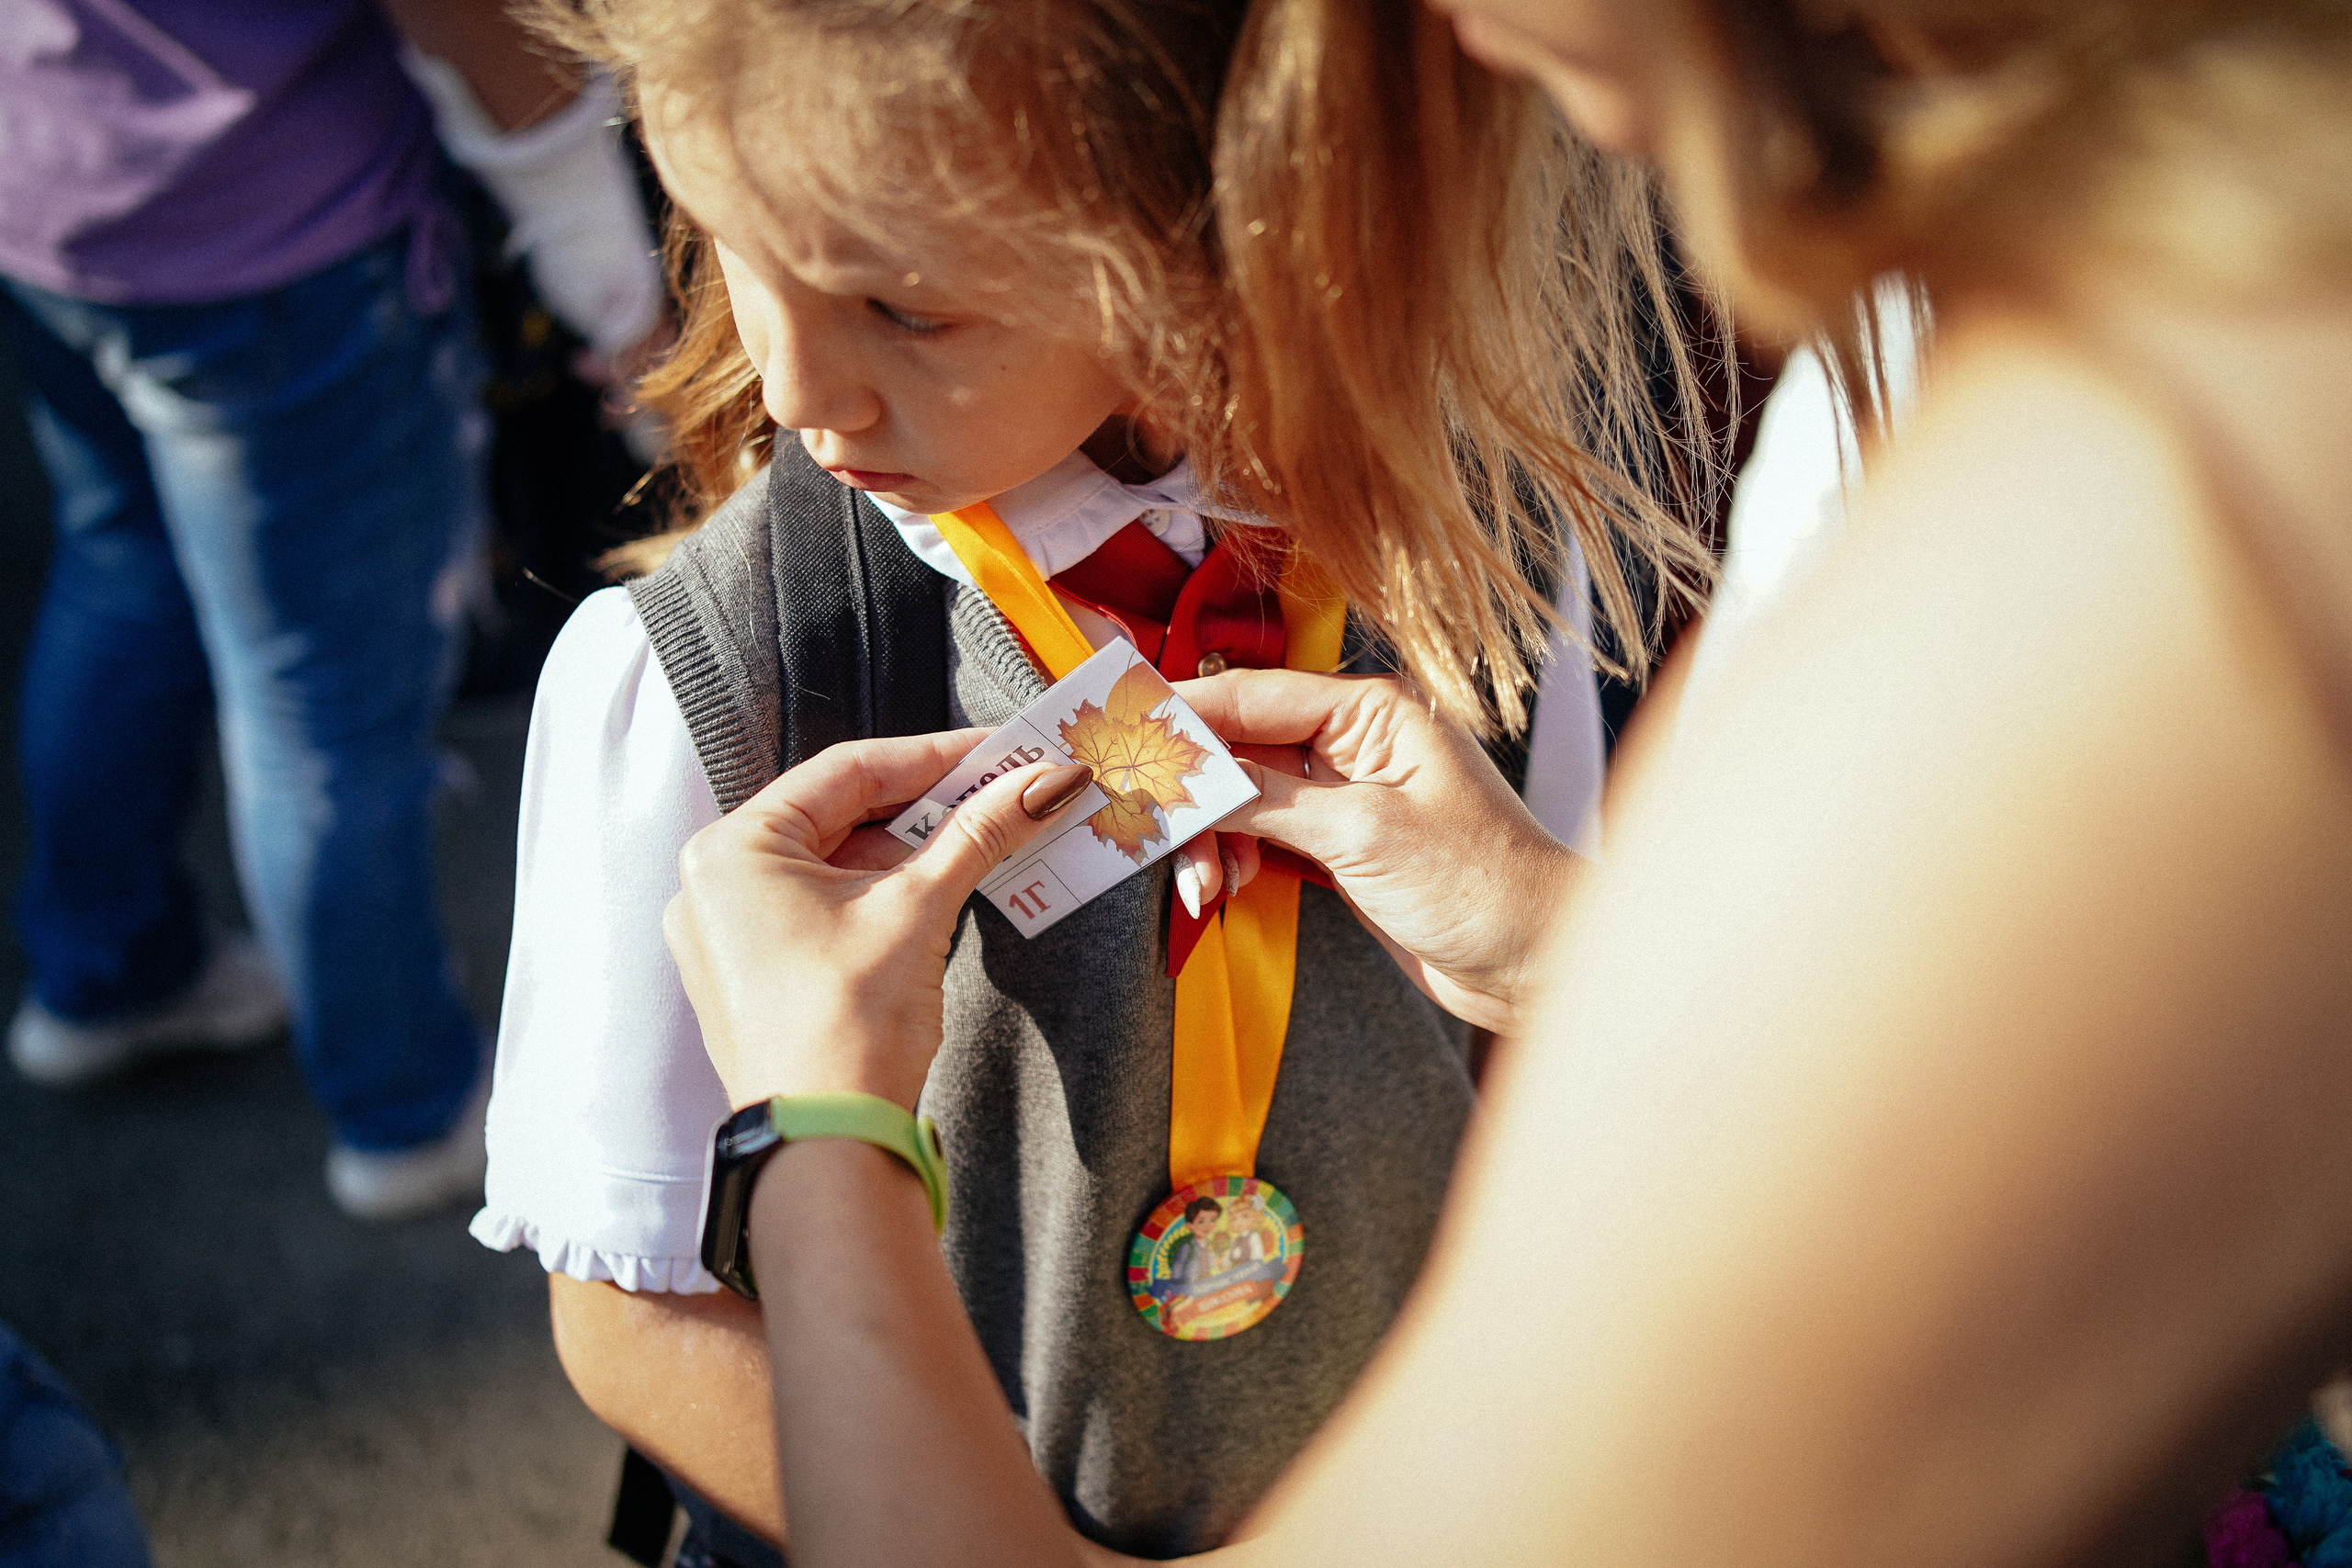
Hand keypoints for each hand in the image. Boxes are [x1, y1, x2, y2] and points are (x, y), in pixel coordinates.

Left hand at [664, 732, 1094, 1110]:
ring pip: (834, 861)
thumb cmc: (848, 1031)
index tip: (999, 750)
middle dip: (927, 803)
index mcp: (732, 850)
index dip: (935, 756)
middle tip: (1002, 788)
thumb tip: (1041, 783)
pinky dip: (881, 891)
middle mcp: (715, 883)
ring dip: (909, 849)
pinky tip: (941, 883)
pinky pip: (822, 905)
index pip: (848, 772)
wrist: (826, 1146)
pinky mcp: (756, 972)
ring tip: (985, 832)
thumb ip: (979, 834)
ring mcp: (730, 931)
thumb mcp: (920, 911)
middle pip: (839, 813)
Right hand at [1173, 669, 1579, 1032]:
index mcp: (1372, 713)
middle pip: (1240, 747)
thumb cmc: (1483, 886)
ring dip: (1212, 837)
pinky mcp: (1340, 847)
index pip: (1253, 696)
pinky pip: (1262, 837)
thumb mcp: (1364, 833)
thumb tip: (1192, 772)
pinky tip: (1228, 887)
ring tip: (1205, 883)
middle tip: (1151, 828)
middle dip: (1193, 791)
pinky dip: (1236, 859)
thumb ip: (1270, 798)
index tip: (1121, 732)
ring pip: (1244, 797)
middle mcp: (1355, 744)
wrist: (1534, 963)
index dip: (1184, 714)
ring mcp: (1346, 797)